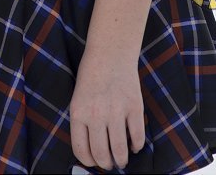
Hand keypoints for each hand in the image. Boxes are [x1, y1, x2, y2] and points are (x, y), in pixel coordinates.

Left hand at [69, 51, 145, 172]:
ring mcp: (116, 111)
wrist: (110, 52)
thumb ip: (83, 122)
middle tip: (110, 163)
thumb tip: (91, 151)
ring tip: (122, 159)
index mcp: (78, 113)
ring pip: (120, 151)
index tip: (94, 161)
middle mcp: (96, 115)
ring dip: (122, 160)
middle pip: (102, 155)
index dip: (89, 161)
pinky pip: (137, 137)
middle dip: (107, 164)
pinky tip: (134, 145)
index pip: (81, 151)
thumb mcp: (79, 98)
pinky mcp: (134, 107)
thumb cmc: (92, 75)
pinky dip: (137, 146)